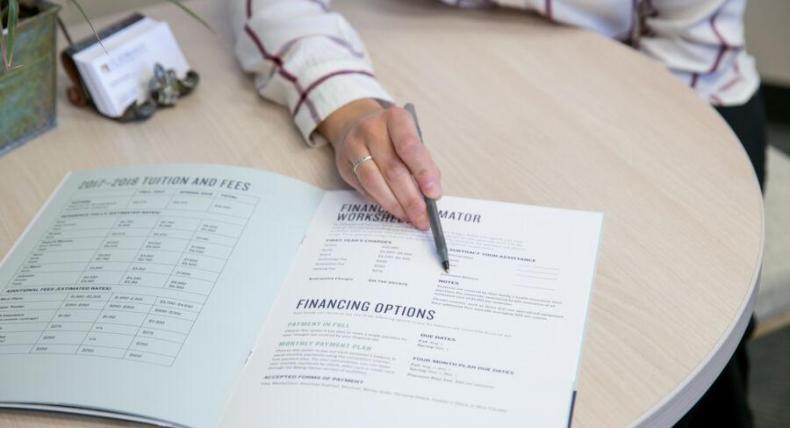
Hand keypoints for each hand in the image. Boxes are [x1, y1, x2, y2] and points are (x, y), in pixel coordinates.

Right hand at [318, 99, 441, 229]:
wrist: (356, 125)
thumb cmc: (392, 136)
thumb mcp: (411, 138)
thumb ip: (423, 162)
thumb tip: (432, 194)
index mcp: (395, 118)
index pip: (409, 146)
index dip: (423, 172)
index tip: (434, 194)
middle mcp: (371, 129)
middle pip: (392, 168)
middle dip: (411, 198)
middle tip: (424, 217)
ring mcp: (353, 146)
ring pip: (374, 182)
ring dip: (394, 204)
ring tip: (410, 217)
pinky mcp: (344, 164)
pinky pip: (364, 189)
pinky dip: (381, 202)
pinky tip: (394, 210)